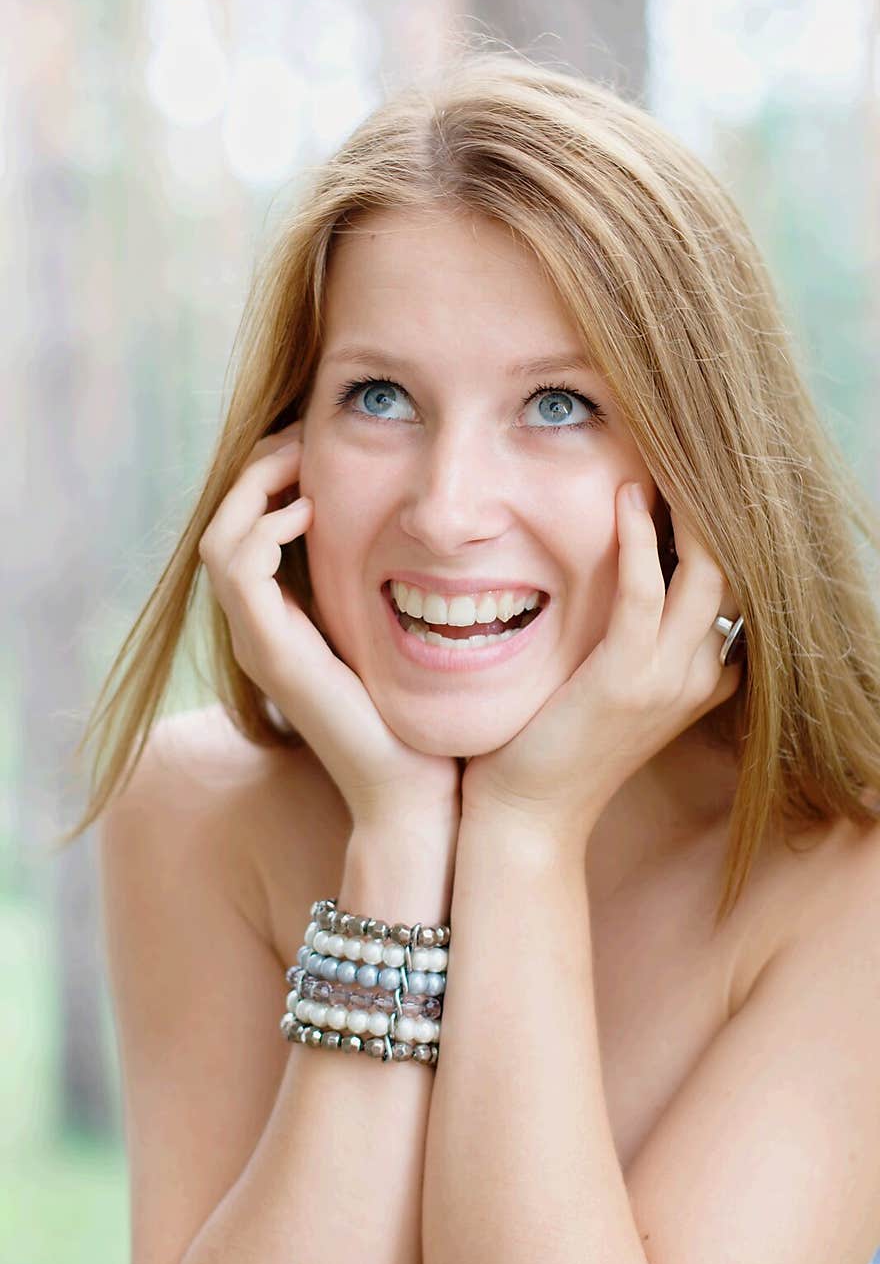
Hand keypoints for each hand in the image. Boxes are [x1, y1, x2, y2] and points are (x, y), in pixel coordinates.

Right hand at [197, 424, 461, 827]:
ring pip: (220, 538)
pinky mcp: (271, 652)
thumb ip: (396, 583)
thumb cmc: (424, 717)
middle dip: (261, 467)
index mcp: (289, 619)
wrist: (418, 791)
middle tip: (306, 432)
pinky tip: (309, 511)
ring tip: (301, 458)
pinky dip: (263, 529)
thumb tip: (433, 525)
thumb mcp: (406, 630)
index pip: (253, 527)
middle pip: (227, 522)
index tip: (322, 440)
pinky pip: (236, 570)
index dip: (277, 475)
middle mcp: (263, 628)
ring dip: (255, 487)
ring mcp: (261, 641)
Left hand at [460, 481, 744, 840]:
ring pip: (707, 571)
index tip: (690, 473)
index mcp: (700, 674)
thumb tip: (622, 577)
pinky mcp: (625, 678)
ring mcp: (668, 678)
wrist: (527, 816)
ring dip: (688, 507)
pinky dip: (639, 538)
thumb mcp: (610, 688)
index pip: (733, 582)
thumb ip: (632, 640)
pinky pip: (646, 590)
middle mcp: (698, 673)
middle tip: (683, 447)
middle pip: (734, 566)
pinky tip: (624, 494)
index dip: (719, 526)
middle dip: (714, 503)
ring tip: (664, 453)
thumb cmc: (552, 745)